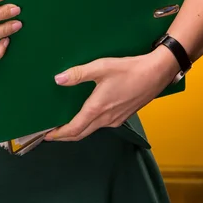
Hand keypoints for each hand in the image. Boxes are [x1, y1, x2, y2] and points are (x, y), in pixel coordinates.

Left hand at [45, 48, 178, 141]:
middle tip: (51, 134)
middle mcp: (106, 118)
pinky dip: (90, 125)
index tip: (47, 135)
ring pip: (92, 130)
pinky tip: (87, 116)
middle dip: (65, 136)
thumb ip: (78, 74)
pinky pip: (102, 125)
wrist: (156, 73)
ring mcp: (116, 119)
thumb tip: (58, 79)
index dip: (59, 134)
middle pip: (81, 133)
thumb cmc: (129, 70)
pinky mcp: (123, 115)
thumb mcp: (101, 67)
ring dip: (78, 130)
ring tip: (66, 125)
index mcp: (97, 109)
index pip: (74, 129)